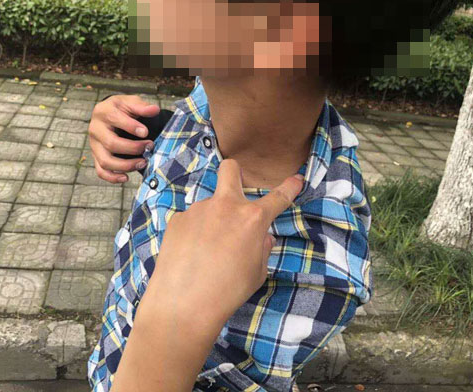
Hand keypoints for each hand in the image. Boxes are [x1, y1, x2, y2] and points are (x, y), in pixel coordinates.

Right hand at [88, 95, 159, 183]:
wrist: (111, 115)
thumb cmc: (123, 109)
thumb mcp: (131, 102)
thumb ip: (141, 106)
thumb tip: (154, 110)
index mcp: (102, 111)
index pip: (114, 119)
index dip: (130, 126)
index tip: (146, 132)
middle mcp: (95, 129)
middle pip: (111, 143)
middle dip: (132, 148)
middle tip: (150, 146)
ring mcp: (94, 145)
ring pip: (105, 161)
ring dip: (126, 165)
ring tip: (143, 162)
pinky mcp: (96, 157)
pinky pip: (101, 171)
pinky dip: (112, 177)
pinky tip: (126, 177)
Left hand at [146, 159, 304, 328]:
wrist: (184, 303)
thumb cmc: (228, 291)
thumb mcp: (257, 272)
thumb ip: (262, 249)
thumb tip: (261, 237)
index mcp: (252, 219)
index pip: (277, 197)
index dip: (289, 187)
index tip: (296, 179)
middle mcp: (225, 206)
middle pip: (230, 170)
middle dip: (235, 173)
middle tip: (235, 193)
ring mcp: (198, 210)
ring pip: (208, 206)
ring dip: (211, 220)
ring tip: (205, 252)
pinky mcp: (177, 220)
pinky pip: (191, 222)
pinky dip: (193, 234)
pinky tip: (189, 255)